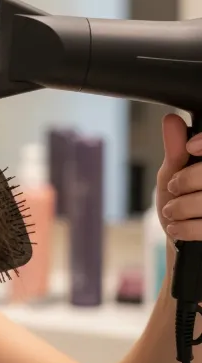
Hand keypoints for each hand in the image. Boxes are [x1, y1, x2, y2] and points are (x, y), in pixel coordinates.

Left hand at [157, 113, 201, 240]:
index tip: (191, 148)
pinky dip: (187, 227)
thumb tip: (171, 120)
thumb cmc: (180, 202)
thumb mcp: (173, 173)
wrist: (184, 242)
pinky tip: (176, 227)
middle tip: (173, 187)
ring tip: (171, 210)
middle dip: (188, 179)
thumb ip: (175, 150)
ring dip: (183, 206)